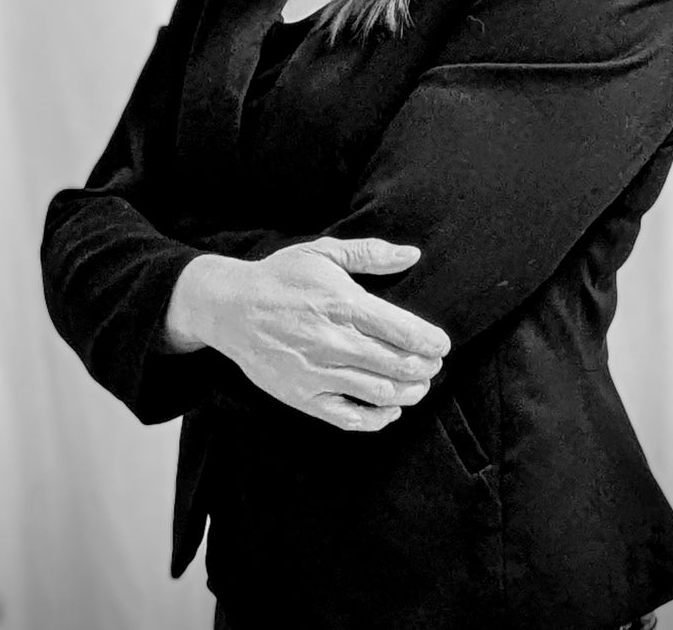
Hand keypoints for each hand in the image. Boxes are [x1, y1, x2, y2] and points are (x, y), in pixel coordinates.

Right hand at [164, 237, 450, 430]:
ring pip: (378, 393)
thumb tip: (412, 254)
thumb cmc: (281, 277)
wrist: (229, 308)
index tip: (443, 344)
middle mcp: (332, 341)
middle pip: (396, 365)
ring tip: (419, 386)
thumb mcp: (323, 253)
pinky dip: (376, 419)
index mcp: (341, 304)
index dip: (429, 341)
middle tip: (434, 365)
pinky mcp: (302, 396)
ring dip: (408, 393)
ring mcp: (317, 373)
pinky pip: (348, 418)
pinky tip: (390, 411)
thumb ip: (370, 254)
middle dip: (425, 368)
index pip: (400, 329)